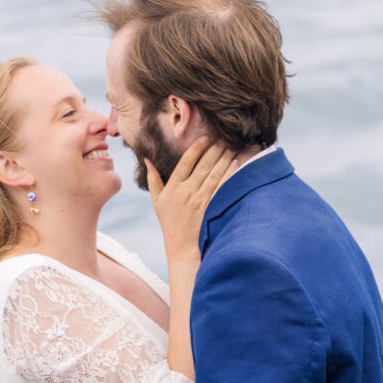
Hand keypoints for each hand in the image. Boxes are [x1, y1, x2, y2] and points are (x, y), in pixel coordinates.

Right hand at [146, 138, 235, 262]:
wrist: (182, 246)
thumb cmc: (169, 222)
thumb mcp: (157, 201)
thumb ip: (153, 179)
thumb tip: (147, 159)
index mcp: (173, 187)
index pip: (186, 162)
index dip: (197, 148)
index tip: (205, 137)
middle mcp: (187, 191)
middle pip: (204, 165)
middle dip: (215, 149)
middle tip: (224, 136)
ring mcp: (201, 200)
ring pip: (215, 173)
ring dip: (225, 158)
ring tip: (232, 146)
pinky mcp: (212, 207)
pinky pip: (222, 187)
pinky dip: (230, 174)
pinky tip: (236, 163)